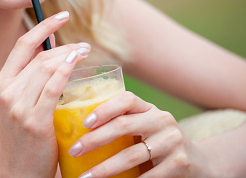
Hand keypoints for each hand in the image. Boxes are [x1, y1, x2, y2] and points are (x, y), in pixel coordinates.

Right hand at [0, 11, 90, 176]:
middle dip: (64, 45)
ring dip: (69, 55)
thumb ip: (31, 80)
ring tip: (85, 52)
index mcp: (1, 83)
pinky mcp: (34, 121)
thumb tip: (54, 52)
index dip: (43, 26)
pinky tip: (76, 61)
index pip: (22, 45)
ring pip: (46, 68)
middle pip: (38, 56)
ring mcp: (17, 106)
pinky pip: (52, 87)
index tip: (61, 15)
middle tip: (84, 46)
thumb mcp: (20, 104)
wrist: (18, 173)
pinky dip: (64, 70)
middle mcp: (5, 91)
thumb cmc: (24, 138)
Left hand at [70, 91, 213, 176]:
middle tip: (75, 150)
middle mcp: (162, 120)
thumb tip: (74, 127)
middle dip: (94, 140)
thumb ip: (121, 122)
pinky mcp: (180, 163)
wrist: (196, 162)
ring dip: (105, 168)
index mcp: (148, 108)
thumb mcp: (142, 126)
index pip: (125, 99)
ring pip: (131, 155)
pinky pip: (148, 176)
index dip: (103, 108)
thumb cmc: (155, 142)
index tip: (84, 123)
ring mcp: (173, 141)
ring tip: (86, 176)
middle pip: (123, 126)